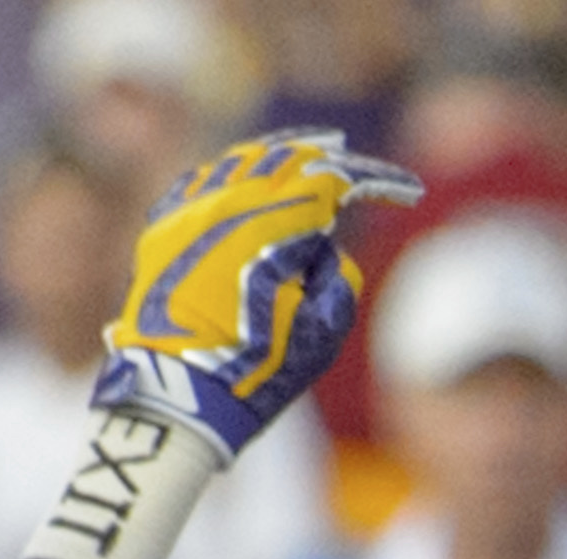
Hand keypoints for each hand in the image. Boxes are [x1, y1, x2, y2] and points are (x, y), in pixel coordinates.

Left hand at [95, 131, 424, 460]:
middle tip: (358, 165)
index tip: (404, 192)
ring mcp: (187, 212)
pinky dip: (234, 173)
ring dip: (281, 157)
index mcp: (268, 228)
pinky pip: (202, 180)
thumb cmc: (251, 372)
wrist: (173, 396)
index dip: (373, 181)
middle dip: (330, 158)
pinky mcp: (162, 229)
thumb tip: (321, 245)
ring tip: (307, 154)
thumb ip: (337, 276)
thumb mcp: (320, 334)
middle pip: (286, 158)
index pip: (331, 179)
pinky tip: (245, 177)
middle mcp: (224, 205)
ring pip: (240, 160)